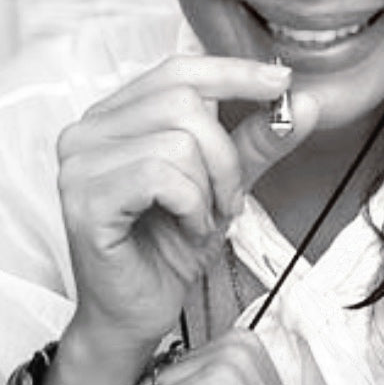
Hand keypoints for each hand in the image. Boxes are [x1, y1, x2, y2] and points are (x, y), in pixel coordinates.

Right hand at [56, 52, 317, 361]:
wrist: (137, 314)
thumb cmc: (168, 249)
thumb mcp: (224, 185)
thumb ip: (257, 143)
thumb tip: (304, 103)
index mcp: (113, 116)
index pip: (177, 70)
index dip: (233, 72)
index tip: (283, 83)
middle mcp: (86, 131)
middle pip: (183, 102)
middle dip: (226, 155)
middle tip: (229, 200)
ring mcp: (79, 164)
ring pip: (178, 141)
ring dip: (211, 188)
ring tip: (203, 220)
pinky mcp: (84, 200)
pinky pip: (162, 176)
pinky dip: (192, 206)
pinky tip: (187, 230)